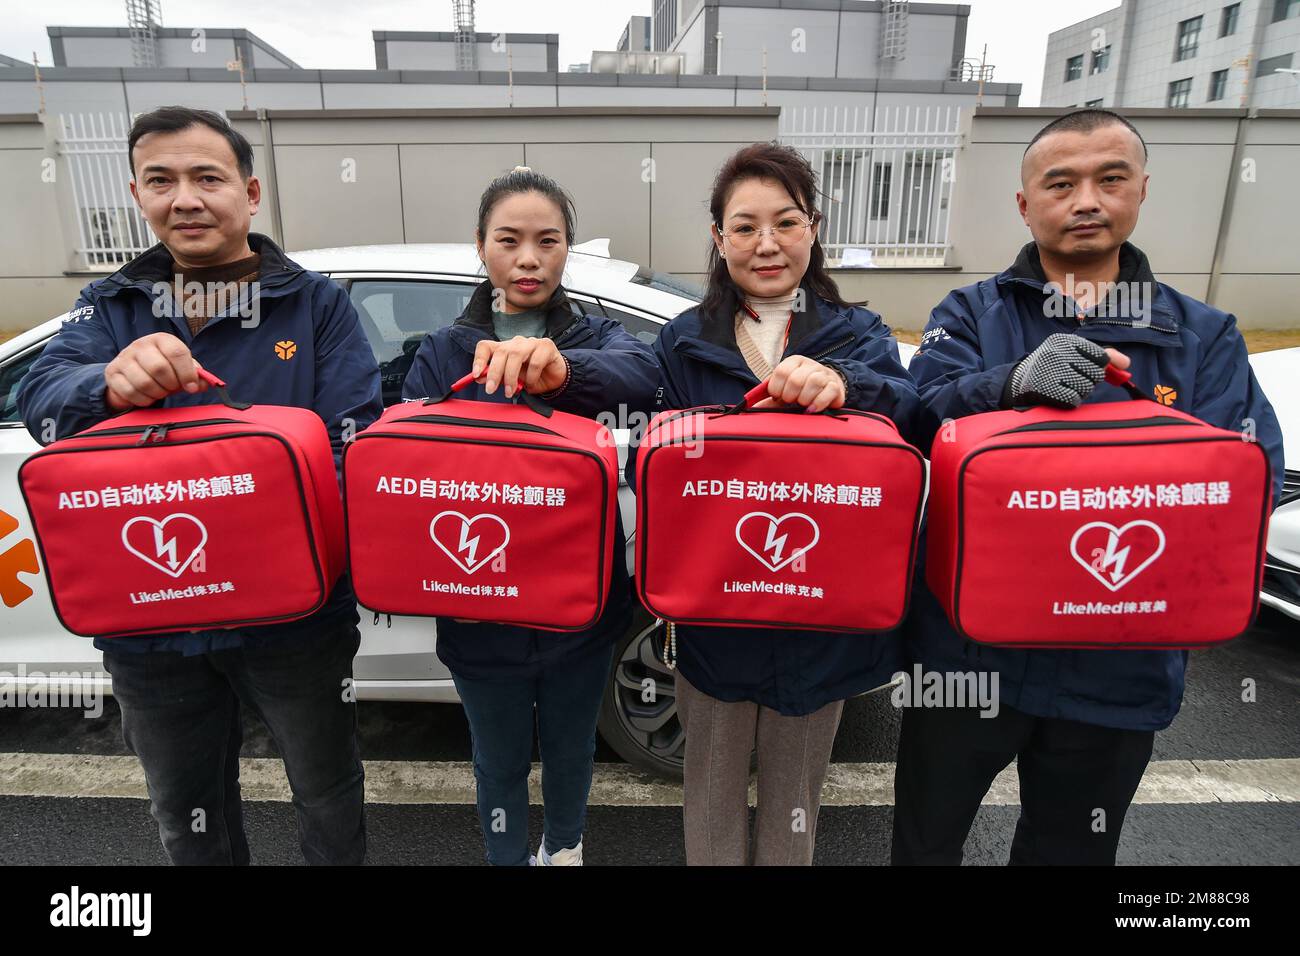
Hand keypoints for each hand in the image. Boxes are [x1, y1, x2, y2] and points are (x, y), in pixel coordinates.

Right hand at [104, 332, 206, 411]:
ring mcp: (124, 358)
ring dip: (157, 393)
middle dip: (170, 385)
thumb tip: (205, 384)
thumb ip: (196, 375)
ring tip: (160, 391)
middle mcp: (140, 345)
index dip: (187, 373)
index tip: (191, 387)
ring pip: (144, 382)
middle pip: (159, 368)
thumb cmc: (163, 370)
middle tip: (172, 388)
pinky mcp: (112, 373)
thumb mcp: (181, 369)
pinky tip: (147, 396)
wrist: (132, 373)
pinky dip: (143, 400)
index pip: (177, 352)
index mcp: (162, 340)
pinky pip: (130, 392)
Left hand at [471, 336, 566, 397]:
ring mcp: (532, 342)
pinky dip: (531, 377)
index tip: (475, 375)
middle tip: (491, 389)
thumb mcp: (511, 380)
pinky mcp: (546, 347)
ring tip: (511, 391)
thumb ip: (497, 377)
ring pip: (516, 355)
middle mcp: (516, 343)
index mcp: (505, 348)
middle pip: (501, 351)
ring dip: (511, 376)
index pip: (486, 346)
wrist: (555, 380)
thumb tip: (480, 378)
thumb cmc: (532, 378)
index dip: (479, 359)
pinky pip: (535, 362)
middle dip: (494, 372)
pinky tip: (531, 384)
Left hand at [751, 355, 846, 413]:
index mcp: (794, 362)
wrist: (827, 387)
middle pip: (796, 379)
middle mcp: (810, 365)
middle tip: (791, 402)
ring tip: (802, 404)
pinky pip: (829, 391)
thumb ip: (768, 398)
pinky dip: (818, 403)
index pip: (781, 372)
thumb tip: (751, 408)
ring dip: (804, 399)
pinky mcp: (836, 386)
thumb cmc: (800, 391)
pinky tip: (812, 409)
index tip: (778, 397)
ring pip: (813, 382)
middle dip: (790, 396)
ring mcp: (824, 374)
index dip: (776, 389)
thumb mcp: (783, 391)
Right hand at [1006, 333, 1120, 408]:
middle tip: (1072, 379)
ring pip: (1086, 388)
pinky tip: (1059, 395)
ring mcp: (1050, 370)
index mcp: (1065, 340)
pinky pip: (1074, 399)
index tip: (1090, 369)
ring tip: (1065, 386)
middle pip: (1095, 373)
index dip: (1099, 367)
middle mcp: (1057, 352)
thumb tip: (1126, 364)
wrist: (1018, 382)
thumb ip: (1102, 356)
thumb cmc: (1053, 367)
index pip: (1101, 357)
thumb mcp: (1073, 354)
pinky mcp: (1045, 388)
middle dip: (1088, 380)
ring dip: (1080, 392)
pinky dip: (1070, 401)